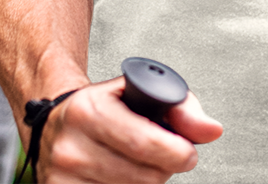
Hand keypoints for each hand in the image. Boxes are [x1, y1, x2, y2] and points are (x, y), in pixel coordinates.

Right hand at [41, 76, 222, 182]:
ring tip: (140, 163)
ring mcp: (63, 180)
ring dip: (148, 183)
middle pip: (144, 177)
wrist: (56, 125)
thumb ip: (181, 108)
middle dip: (165, 168)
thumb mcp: (138, 92)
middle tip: (165, 156)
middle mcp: (71, 148)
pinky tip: (123, 176)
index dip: (176, 152)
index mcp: (89, 110)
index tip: (188, 153)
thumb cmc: (105, 108)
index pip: (144, 143)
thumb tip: (212, 130)